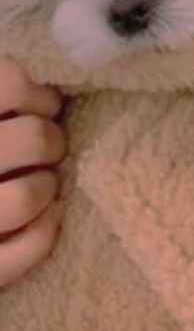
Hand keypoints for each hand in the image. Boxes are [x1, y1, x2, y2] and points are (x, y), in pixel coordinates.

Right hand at [0, 57, 67, 288]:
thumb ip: (5, 95)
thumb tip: (50, 87)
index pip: (11, 83)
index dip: (40, 95)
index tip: (44, 105)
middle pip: (35, 138)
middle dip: (52, 141)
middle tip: (48, 147)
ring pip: (30, 195)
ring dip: (48, 186)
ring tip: (42, 182)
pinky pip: (31, 246)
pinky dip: (46, 231)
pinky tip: (45, 217)